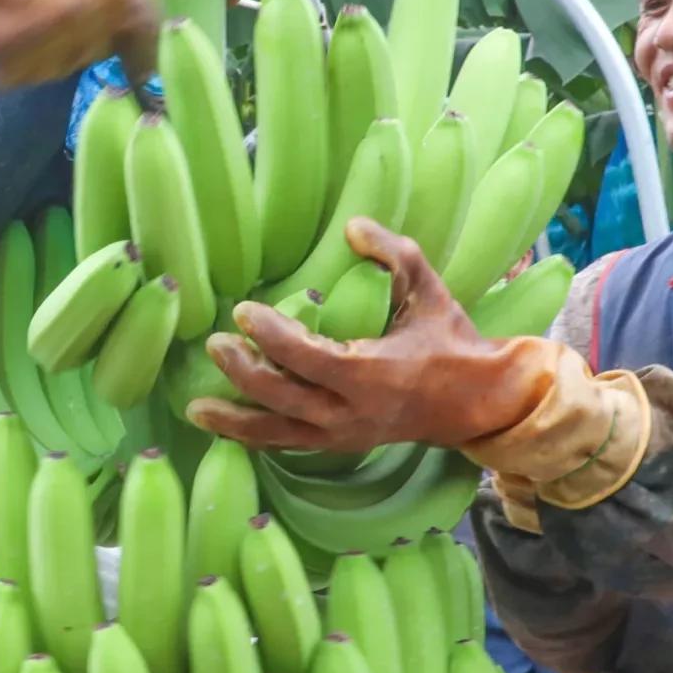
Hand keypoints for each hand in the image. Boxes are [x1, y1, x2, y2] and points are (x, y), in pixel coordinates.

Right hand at [0, 0, 158, 91]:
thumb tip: (120, 18)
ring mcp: (55, 32)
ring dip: (30, 53)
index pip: (145, 26)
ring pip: (54, 68)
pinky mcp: (17, 53)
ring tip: (1, 13)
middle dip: (70, 45)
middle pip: (93, 52)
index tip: (144, 79)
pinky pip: (14, 73)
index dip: (144, 54)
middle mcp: (94, 5)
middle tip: (37, 20)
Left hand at [187, 219, 557, 452]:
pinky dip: (254, 437)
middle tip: (216, 344)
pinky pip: (288, 444)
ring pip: (279, 433)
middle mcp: (353, 414)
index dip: (272, 336)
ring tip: (196, 407)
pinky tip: (224, 426)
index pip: (309, 358)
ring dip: (235, 421)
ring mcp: (344, 436)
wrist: (476, 402)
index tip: (244, 312)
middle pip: (284, 398)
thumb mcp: (430, 292)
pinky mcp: (338, 446)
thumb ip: (395, 254)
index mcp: (374, 375)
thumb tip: (353, 227)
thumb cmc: (450, 341)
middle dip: (244, 373)